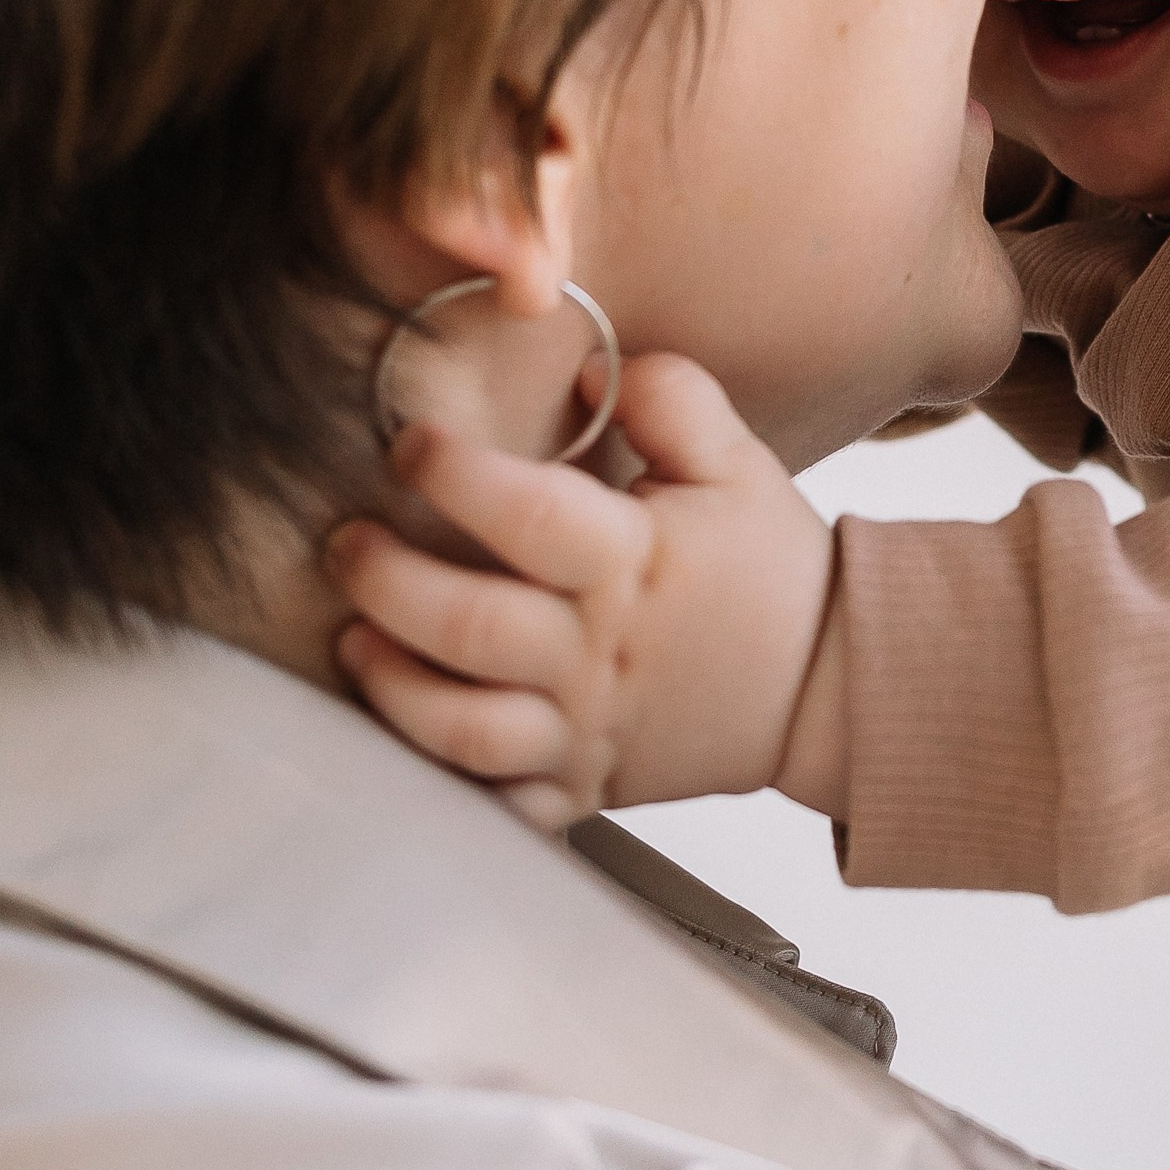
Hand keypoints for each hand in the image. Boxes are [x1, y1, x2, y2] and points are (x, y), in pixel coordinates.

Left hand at [324, 352, 836, 833]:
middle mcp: (597, 653)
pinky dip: (439, 780)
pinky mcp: (581, 786)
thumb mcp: (737, 464)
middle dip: (385, 581)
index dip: (453, 473)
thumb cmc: (768, 569)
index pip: (526, 514)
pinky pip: (493, 803)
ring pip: (462, 728)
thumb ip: (673, 399)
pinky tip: (402, 730)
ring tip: (353, 639)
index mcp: (633, 563)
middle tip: (345, 544)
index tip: (409, 443)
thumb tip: (588, 367)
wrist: (824, 688)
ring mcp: (585, 730)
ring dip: (392, 686)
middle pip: (466, 625)